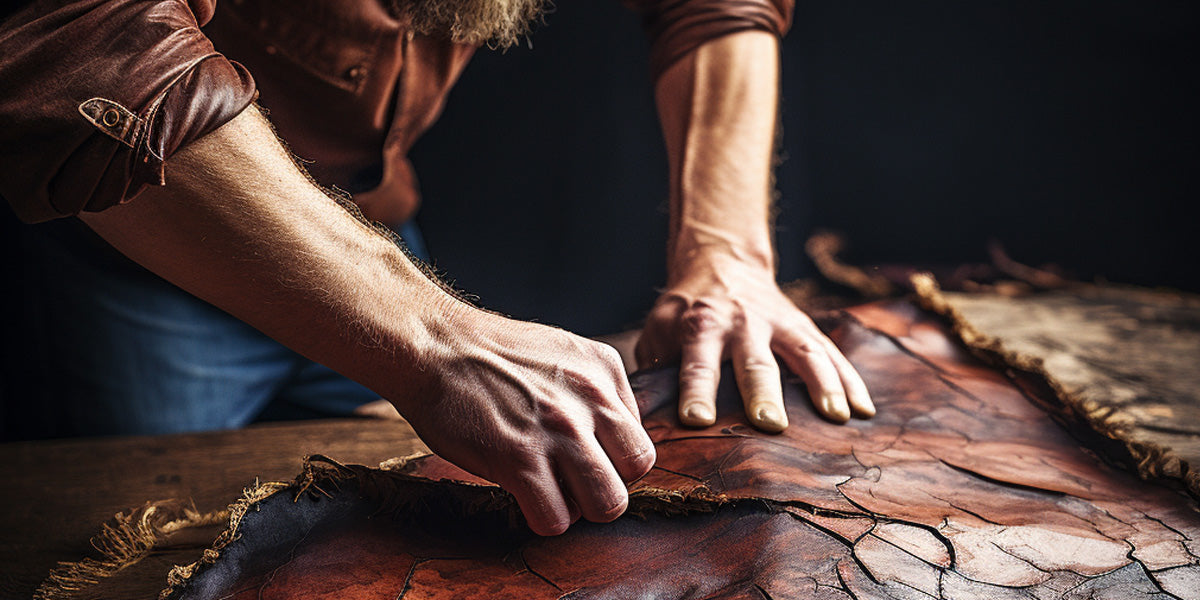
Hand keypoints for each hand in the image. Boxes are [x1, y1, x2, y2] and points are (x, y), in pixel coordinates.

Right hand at [394, 305, 655, 535]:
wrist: (434, 344)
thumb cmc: (491, 354)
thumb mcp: (562, 353)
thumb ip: (594, 392)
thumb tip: (612, 440)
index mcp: (605, 370)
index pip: (639, 439)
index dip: (614, 460)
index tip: (585, 459)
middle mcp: (590, 398)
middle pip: (636, 472)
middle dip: (606, 487)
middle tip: (573, 483)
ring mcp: (557, 429)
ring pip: (607, 504)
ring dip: (579, 509)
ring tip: (550, 494)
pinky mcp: (519, 458)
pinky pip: (556, 519)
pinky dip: (542, 519)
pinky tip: (522, 497)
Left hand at [636, 251, 873, 431]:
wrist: (722, 264)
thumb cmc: (683, 314)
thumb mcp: (659, 330)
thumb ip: (655, 369)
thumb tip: (641, 420)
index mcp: (700, 325)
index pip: (696, 362)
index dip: (695, 390)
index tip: (696, 420)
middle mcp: (742, 322)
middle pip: (755, 360)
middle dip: (763, 391)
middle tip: (771, 424)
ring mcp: (778, 322)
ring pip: (804, 352)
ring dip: (823, 384)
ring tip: (839, 418)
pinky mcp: (804, 326)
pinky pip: (831, 353)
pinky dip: (850, 380)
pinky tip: (864, 410)